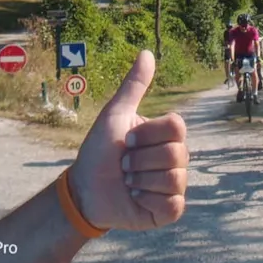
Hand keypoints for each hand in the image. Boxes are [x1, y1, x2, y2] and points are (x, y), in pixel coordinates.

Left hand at [68, 50, 187, 232]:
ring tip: (128, 181)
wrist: (84, 190)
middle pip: (176, 153)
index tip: (127, 140)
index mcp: (167, 135)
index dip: (148, 134)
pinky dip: (148, 200)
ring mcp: (175, 185)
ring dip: (141, 180)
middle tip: (124, 164)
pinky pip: (173, 204)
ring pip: (174, 178)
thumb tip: (146, 53)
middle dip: (140, 159)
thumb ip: (134, 85)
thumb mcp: (115, 115)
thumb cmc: (100, 150)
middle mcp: (177, 158)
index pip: (176, 126)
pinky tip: (136, 198)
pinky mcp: (169, 210)